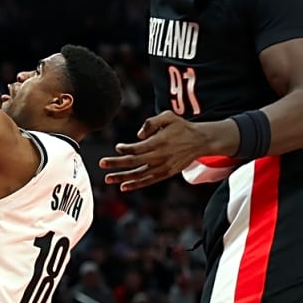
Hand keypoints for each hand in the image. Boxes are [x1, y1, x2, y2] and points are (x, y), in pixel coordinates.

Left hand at [99, 112, 238, 190]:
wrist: (200, 141)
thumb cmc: (182, 127)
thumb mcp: (168, 116)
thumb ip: (151, 122)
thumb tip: (138, 135)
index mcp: (159, 142)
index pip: (138, 148)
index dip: (126, 149)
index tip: (118, 147)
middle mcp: (160, 156)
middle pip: (134, 162)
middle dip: (116, 163)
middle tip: (101, 163)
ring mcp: (163, 167)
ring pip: (139, 174)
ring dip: (122, 177)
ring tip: (108, 178)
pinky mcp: (166, 173)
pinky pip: (148, 181)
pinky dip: (136, 184)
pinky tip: (124, 186)